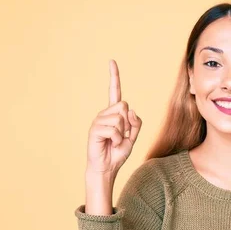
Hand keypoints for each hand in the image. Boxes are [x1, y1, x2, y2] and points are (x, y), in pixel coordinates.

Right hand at [86, 59, 142, 174]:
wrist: (107, 167)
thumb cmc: (117, 152)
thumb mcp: (133, 137)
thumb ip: (136, 123)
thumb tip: (131, 110)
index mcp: (114, 113)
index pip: (115, 92)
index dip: (114, 77)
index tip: (111, 61)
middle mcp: (104, 114)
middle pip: (124, 106)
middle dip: (127, 123)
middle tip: (121, 136)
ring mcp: (98, 120)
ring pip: (120, 119)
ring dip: (122, 133)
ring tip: (114, 141)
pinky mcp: (95, 129)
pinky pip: (114, 130)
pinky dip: (117, 139)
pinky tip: (110, 144)